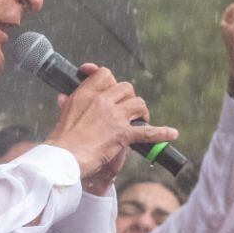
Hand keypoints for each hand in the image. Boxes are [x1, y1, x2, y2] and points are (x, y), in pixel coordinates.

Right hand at [44, 66, 177, 183]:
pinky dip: (161, 133)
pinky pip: (147, 131)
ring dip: (141, 112)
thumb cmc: (61, 140)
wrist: (64, 158)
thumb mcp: (61, 115)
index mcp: (86, 94)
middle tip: (127, 111)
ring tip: (140, 120)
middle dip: (129, 98)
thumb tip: (63, 97)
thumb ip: (66, 103)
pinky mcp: (123, 134)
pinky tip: (172, 133)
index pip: (105, 74)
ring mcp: (114, 116)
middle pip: (126, 88)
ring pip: (138, 103)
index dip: (111, 80)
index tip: (111, 87)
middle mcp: (102, 101)